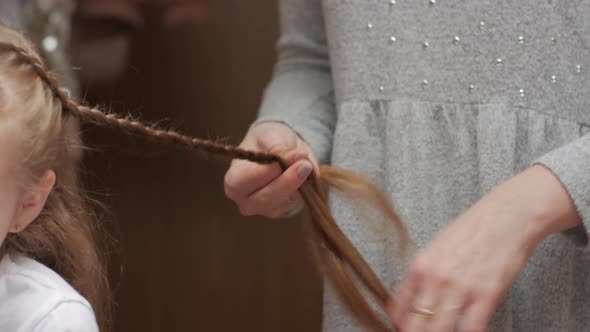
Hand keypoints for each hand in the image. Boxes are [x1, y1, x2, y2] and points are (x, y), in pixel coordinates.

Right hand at [224, 121, 317, 217]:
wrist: (279, 149)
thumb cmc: (266, 140)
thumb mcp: (268, 134)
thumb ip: (277, 145)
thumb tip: (296, 158)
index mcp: (234, 181)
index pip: (243, 182)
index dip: (262, 173)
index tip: (280, 161)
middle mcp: (246, 200)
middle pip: (265, 198)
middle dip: (286, 182)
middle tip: (304, 164)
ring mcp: (266, 209)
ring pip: (285, 202)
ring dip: (300, 183)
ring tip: (306, 162)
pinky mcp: (286, 210)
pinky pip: (299, 201)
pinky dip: (306, 187)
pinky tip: (307, 172)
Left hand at [388, 165, 580, 331]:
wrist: (508, 215)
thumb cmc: (474, 229)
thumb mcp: (437, 248)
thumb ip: (424, 273)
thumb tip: (414, 298)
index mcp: (421, 265)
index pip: (399, 307)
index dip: (399, 324)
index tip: (403, 328)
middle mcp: (436, 278)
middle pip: (415, 323)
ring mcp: (461, 287)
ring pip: (439, 330)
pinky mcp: (487, 294)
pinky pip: (471, 328)